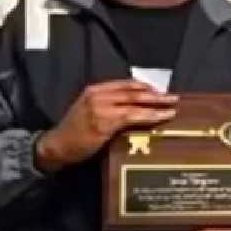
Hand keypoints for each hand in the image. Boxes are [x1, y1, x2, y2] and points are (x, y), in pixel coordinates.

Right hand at [35, 80, 177, 172]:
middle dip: (156, 94)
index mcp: (95, 90)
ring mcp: (101, 107)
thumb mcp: (90, 111)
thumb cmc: (75, 133)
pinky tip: (161, 117)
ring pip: (136, 101)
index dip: (145, 87)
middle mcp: (98, 95)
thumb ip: (110, 106)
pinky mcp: (105, 121)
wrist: (57, 146)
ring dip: (157, 104)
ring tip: (172, 107)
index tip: (160, 91)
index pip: (125, 84)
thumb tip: (136, 108)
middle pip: (133, 91)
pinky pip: (133, 116)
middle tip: (173, 97)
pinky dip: (150, 115)